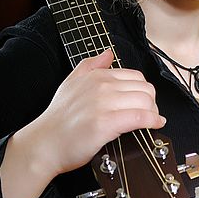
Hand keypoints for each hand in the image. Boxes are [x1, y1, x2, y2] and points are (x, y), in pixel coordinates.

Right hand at [37, 49, 165, 175]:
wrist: (44, 144)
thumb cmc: (58, 119)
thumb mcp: (70, 82)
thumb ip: (90, 65)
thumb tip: (108, 53)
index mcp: (96, 76)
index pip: (136, 77)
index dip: (144, 91)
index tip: (144, 102)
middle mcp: (101, 87)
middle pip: (145, 89)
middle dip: (152, 102)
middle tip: (149, 114)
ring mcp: (104, 104)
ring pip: (146, 102)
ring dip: (154, 113)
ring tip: (150, 121)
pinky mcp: (106, 123)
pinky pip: (140, 117)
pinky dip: (152, 121)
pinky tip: (154, 125)